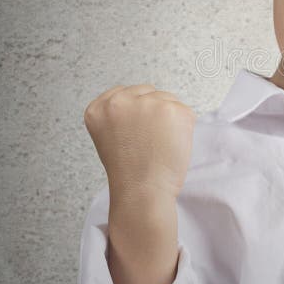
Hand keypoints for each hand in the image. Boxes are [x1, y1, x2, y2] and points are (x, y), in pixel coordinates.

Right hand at [83, 84, 196, 201]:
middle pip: (148, 92)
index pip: (125, 93)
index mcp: (99, 108)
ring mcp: (147, 103)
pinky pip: (184, 111)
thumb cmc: (130, 171)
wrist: (143, 191)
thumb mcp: (109, 135)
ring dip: (169, 118)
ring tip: (159, 144)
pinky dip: (184, 127)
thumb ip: (120, 114)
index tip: (137, 129)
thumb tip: (144, 100)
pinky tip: (171, 144)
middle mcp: (119, 101)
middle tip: (149, 140)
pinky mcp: (172, 109)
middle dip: (153, 112)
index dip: (136, 113)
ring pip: (168, 99)